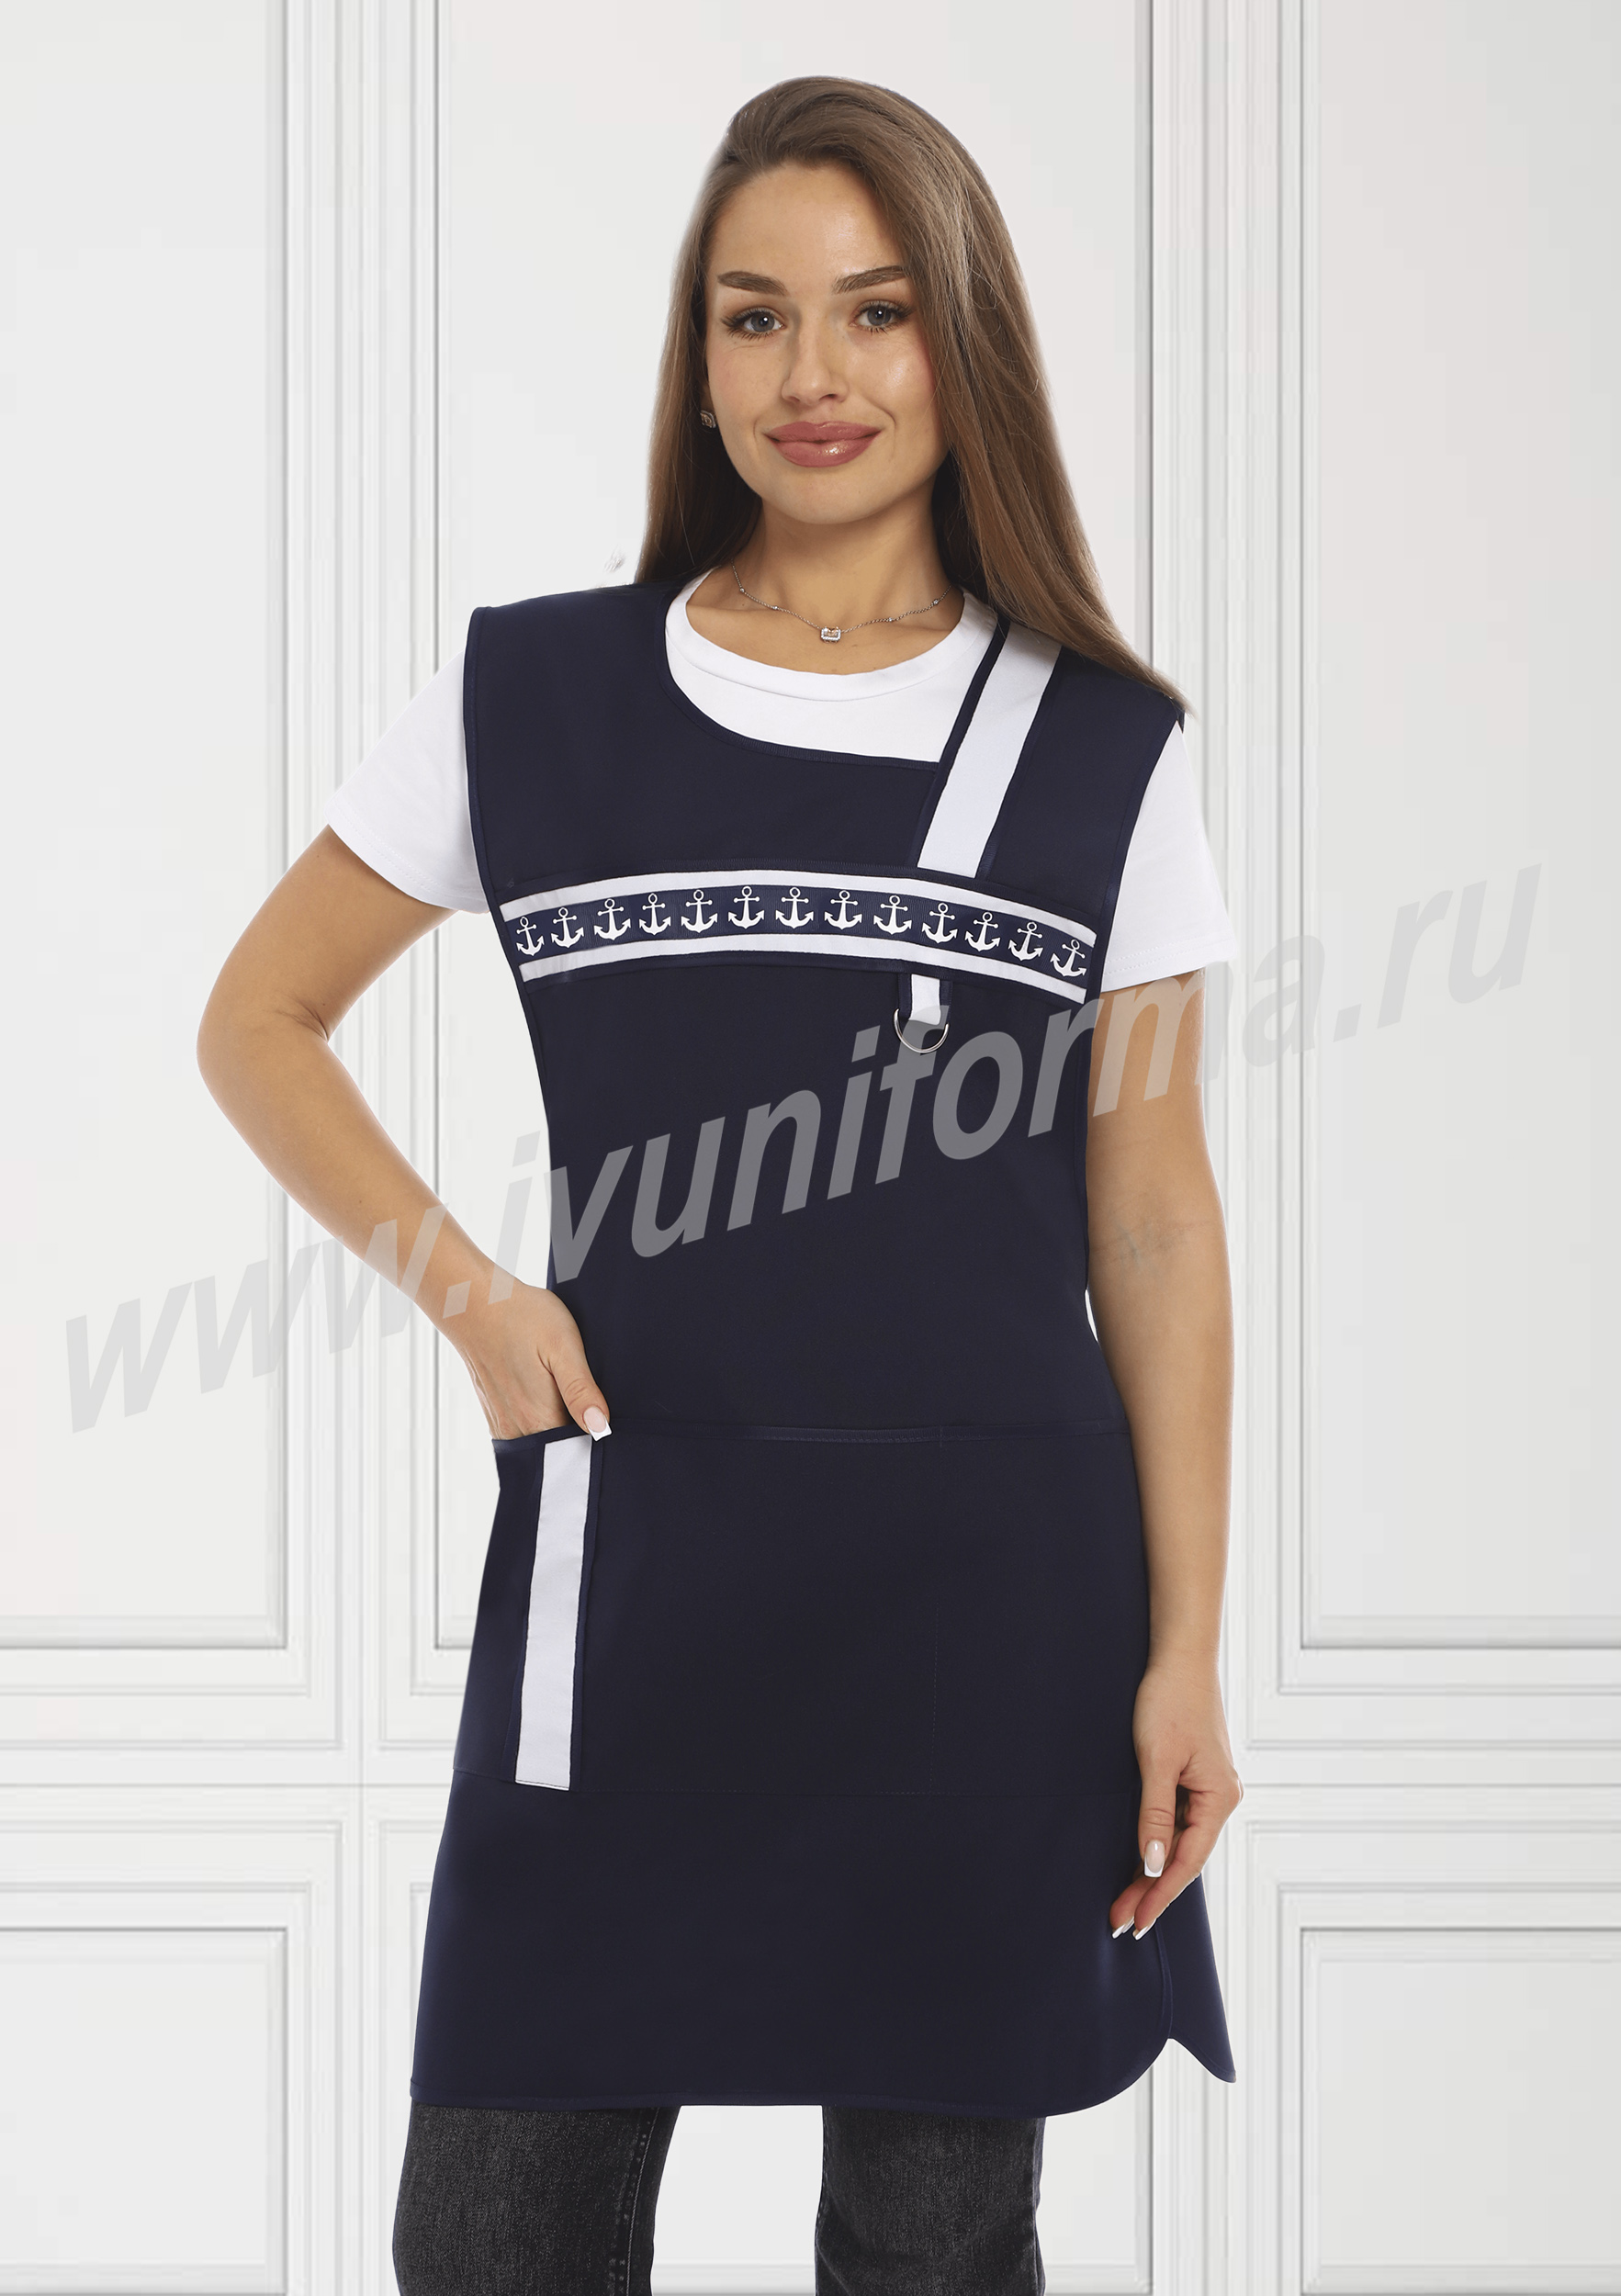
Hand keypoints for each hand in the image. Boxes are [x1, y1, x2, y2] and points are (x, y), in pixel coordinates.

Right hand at [447, 1277, 610, 1441]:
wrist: (476, 1304)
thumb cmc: (522, 1318)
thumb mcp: (563, 1346)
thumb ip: (580, 1390)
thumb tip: (600, 1428)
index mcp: (539, 1417)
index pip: (576, 1453)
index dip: (594, 1443)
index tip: (604, 1424)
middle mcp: (518, 1429)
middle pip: (557, 1453)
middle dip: (577, 1442)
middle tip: (588, 1407)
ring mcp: (503, 1423)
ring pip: (539, 1446)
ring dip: (557, 1433)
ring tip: (565, 1399)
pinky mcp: (495, 1414)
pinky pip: (523, 1436)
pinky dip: (538, 1427)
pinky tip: (546, 1398)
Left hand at [1108, 1653, 1241, 1940]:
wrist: (1180, 1657)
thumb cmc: (1170, 1702)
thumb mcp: (1156, 1760)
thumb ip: (1155, 1815)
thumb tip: (1153, 1866)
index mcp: (1218, 1799)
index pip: (1186, 1862)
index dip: (1159, 1895)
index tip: (1133, 1922)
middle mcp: (1219, 1799)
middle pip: (1185, 1858)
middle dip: (1152, 1891)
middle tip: (1118, 1921)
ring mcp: (1208, 1789)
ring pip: (1180, 1844)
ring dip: (1153, 1872)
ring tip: (1124, 1901)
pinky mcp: (1194, 1778)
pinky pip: (1177, 1823)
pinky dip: (1157, 1845)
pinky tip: (1140, 1863)